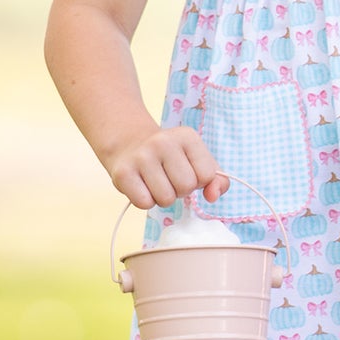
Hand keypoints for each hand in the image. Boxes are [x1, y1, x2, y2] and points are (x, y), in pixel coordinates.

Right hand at [107, 124, 228, 209]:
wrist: (129, 143)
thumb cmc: (171, 157)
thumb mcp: (198, 160)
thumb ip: (217, 180)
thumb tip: (213, 196)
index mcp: (187, 136)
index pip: (207, 176)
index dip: (198, 180)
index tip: (187, 171)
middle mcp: (163, 142)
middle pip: (186, 187)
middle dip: (180, 190)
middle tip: (169, 178)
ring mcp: (141, 156)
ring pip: (166, 199)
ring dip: (163, 198)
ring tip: (156, 182)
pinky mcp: (123, 172)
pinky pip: (144, 203)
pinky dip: (146, 201)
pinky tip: (142, 186)